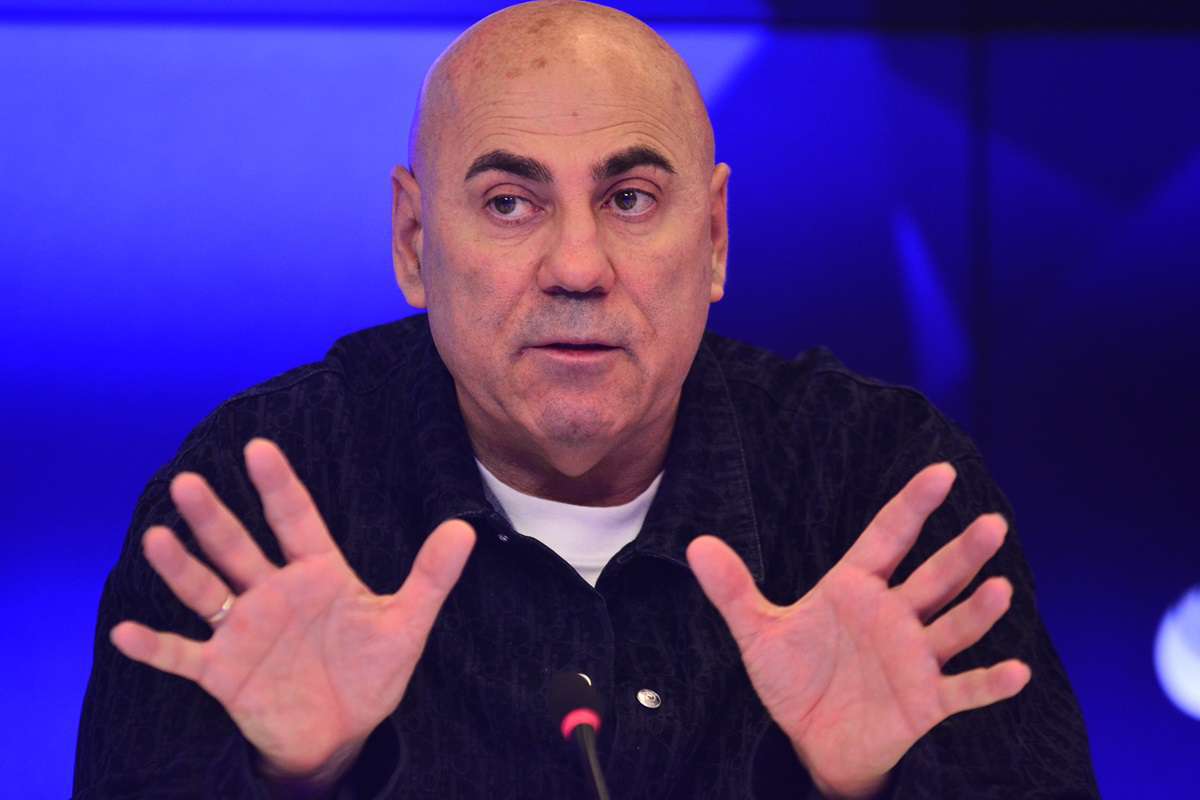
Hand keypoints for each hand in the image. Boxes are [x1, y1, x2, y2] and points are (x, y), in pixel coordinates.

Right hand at [110, 438, 475, 785]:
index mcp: (317, 573)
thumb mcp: (406, 623)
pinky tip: (126, 632)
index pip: (295, 519)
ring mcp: (244, 630)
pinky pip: (184, 656)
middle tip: (189, 482)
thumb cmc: (370, 671)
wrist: (342, 731)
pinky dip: (155, 647)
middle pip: (239, 547)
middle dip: (215, 518)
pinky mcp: (223, 672)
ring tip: (157, 537)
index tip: (259, 447)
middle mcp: (273, 592)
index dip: (278, 485)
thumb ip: (431, 576)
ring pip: (206, 590)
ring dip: (181, 567)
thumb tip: (465, 530)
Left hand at [687, 463, 1029, 799]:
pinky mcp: (926, 700)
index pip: (888, 536)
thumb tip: (695, 545)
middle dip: (961, 553)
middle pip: (933, 576)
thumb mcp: (758, 633)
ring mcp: (915, 657)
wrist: (810, 740)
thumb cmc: (795, 678)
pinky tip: (1015, 670)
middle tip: (992, 524)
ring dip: (977, 610)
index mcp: (856, 587)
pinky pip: (963, 689)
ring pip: (954, 626)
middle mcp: (894, 614)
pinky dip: (989, 682)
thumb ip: (733, 590)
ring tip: (999, 587)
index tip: (942, 472)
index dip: (913, 505)